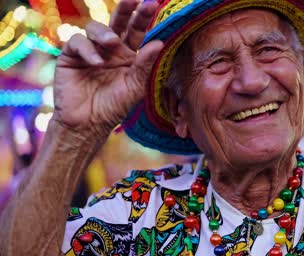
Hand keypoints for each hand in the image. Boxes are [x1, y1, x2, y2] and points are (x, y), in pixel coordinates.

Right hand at [53, 0, 162, 136]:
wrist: (88, 123)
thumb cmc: (114, 106)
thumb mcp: (134, 87)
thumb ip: (145, 65)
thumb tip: (159, 43)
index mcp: (128, 55)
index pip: (137, 32)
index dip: (144, 18)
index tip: (153, 4)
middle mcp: (110, 49)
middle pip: (118, 22)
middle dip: (125, 10)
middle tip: (134, 0)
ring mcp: (90, 50)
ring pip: (96, 28)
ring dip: (105, 32)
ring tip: (112, 43)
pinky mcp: (71, 55)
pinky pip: (78, 42)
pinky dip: (87, 49)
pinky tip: (96, 61)